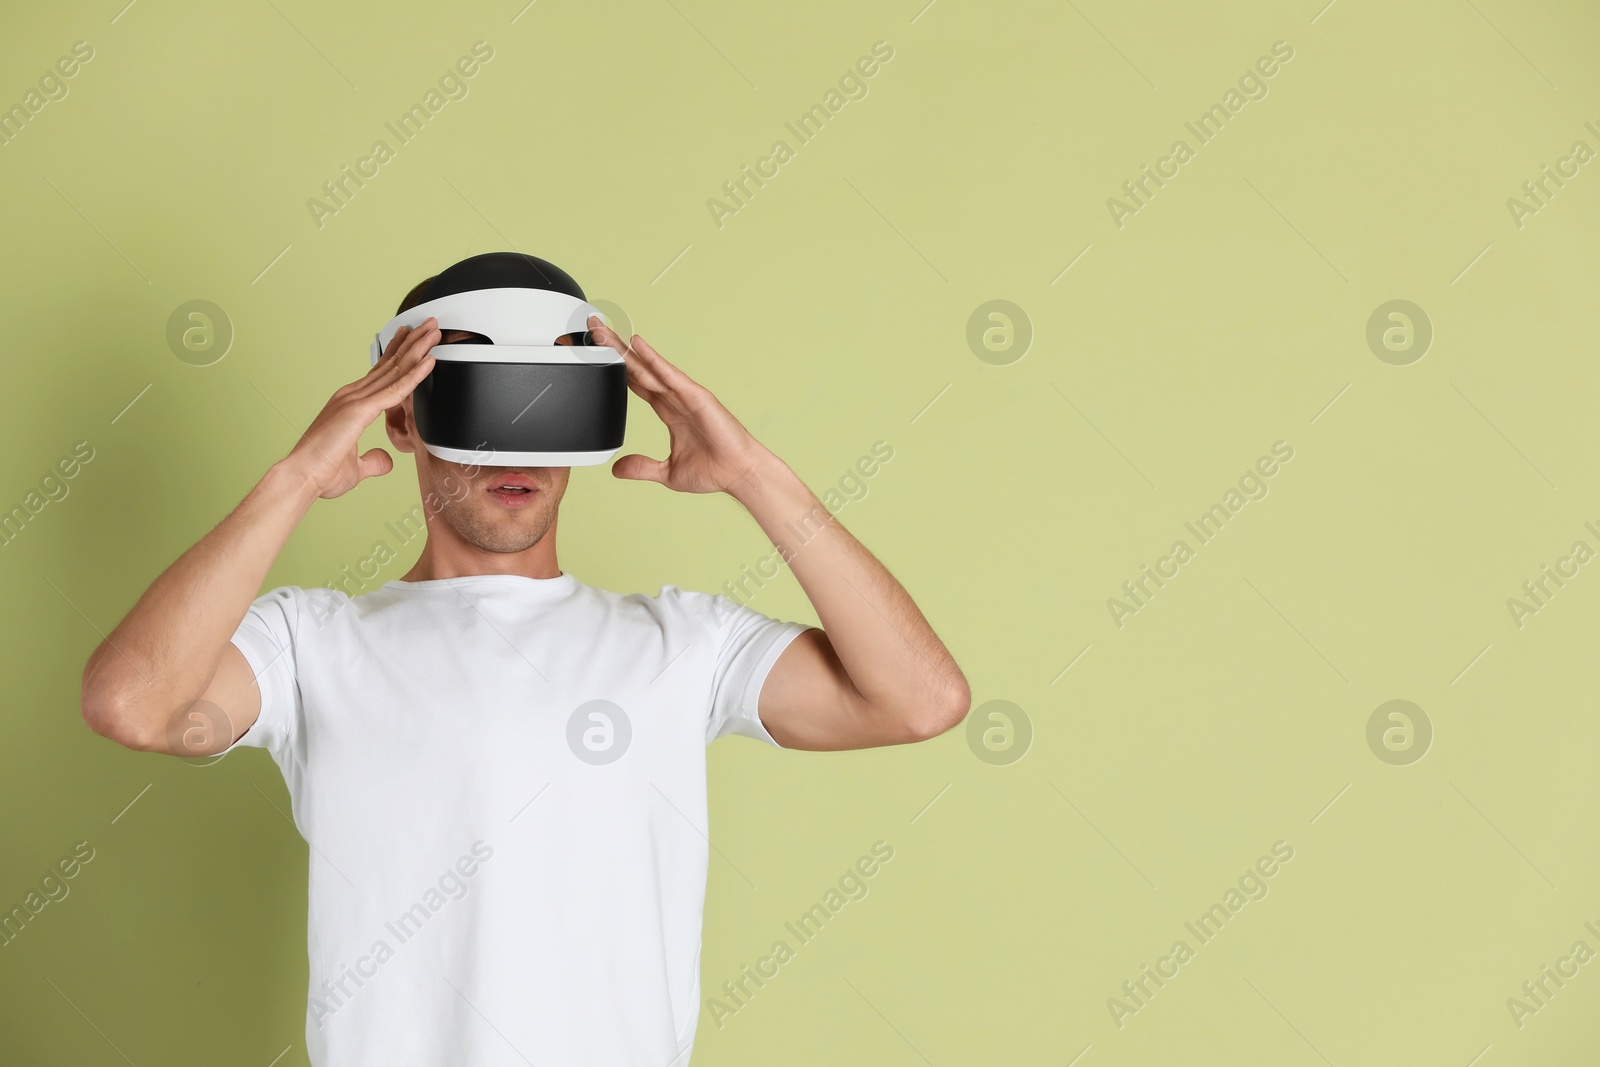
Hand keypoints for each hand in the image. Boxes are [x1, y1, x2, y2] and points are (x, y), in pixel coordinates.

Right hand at [281, 317, 439, 499]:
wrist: (301, 477)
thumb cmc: (321, 473)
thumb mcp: (356, 467)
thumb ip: (373, 461)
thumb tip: (386, 460)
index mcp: (349, 404)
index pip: (379, 373)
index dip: (398, 354)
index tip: (411, 338)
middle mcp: (351, 396)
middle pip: (389, 364)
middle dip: (412, 343)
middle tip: (430, 325)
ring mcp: (355, 400)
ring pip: (394, 369)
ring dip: (417, 349)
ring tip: (434, 331)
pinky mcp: (360, 410)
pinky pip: (395, 389)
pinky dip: (414, 374)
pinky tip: (429, 361)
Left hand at [588, 315, 772, 496]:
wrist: (739, 474)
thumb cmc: (714, 471)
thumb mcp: (667, 472)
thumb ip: (642, 467)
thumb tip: (617, 469)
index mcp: (668, 411)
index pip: (636, 384)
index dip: (616, 368)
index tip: (598, 355)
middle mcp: (674, 398)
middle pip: (637, 369)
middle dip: (615, 350)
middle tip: (593, 330)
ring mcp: (684, 395)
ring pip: (648, 367)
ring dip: (625, 349)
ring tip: (604, 332)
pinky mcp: (696, 396)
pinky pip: (669, 375)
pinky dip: (654, 359)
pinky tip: (638, 344)